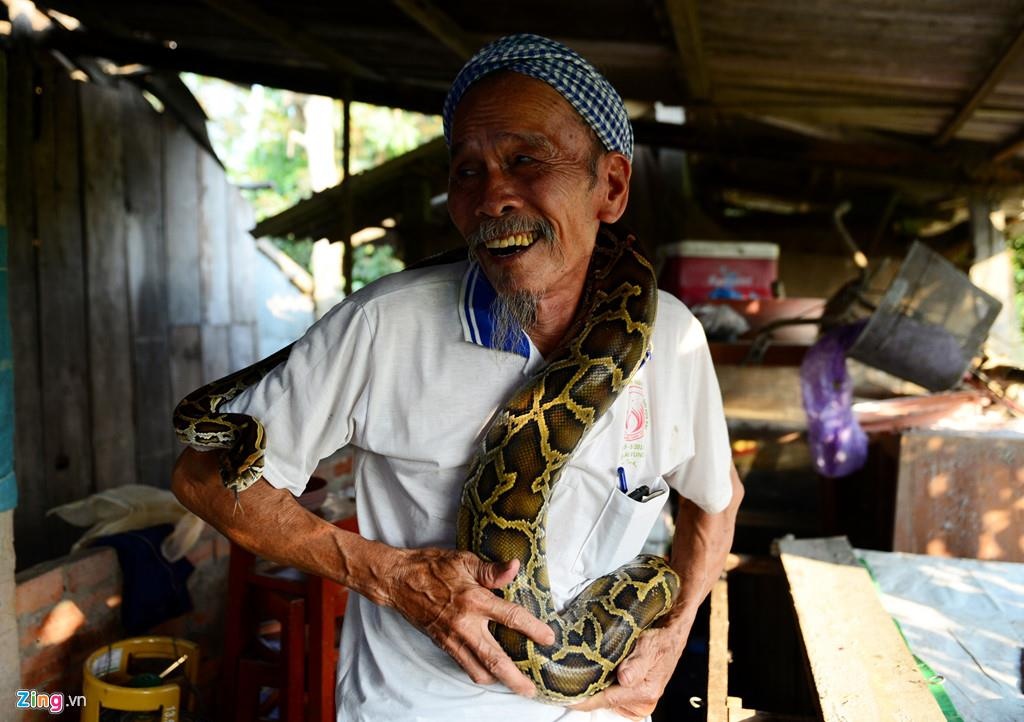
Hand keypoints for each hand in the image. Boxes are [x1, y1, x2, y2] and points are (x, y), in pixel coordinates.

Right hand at [385, 547, 554, 696]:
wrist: (398, 580)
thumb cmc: (431, 567)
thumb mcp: (464, 560)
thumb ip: (492, 570)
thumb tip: (516, 567)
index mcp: (474, 600)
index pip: (511, 617)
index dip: (533, 629)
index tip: (548, 639)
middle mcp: (465, 625)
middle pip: (496, 659)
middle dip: (515, 678)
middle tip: (530, 689)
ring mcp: (453, 638)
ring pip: (479, 669)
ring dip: (498, 680)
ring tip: (514, 685)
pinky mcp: (443, 644)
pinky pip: (464, 665)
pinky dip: (479, 672)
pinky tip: (489, 672)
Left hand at [570, 624, 684, 719]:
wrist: (673, 633)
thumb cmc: (661, 637)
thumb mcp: (649, 646)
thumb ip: (637, 664)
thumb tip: (625, 679)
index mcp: (645, 692)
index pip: (607, 700)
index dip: (585, 700)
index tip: (566, 696)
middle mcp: (644, 701)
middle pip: (607, 702)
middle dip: (589, 692)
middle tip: (569, 677)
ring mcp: (641, 700)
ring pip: (610, 699)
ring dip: (597, 687)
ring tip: (584, 671)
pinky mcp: (638, 695)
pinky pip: (616, 696)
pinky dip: (606, 686)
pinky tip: (601, 674)